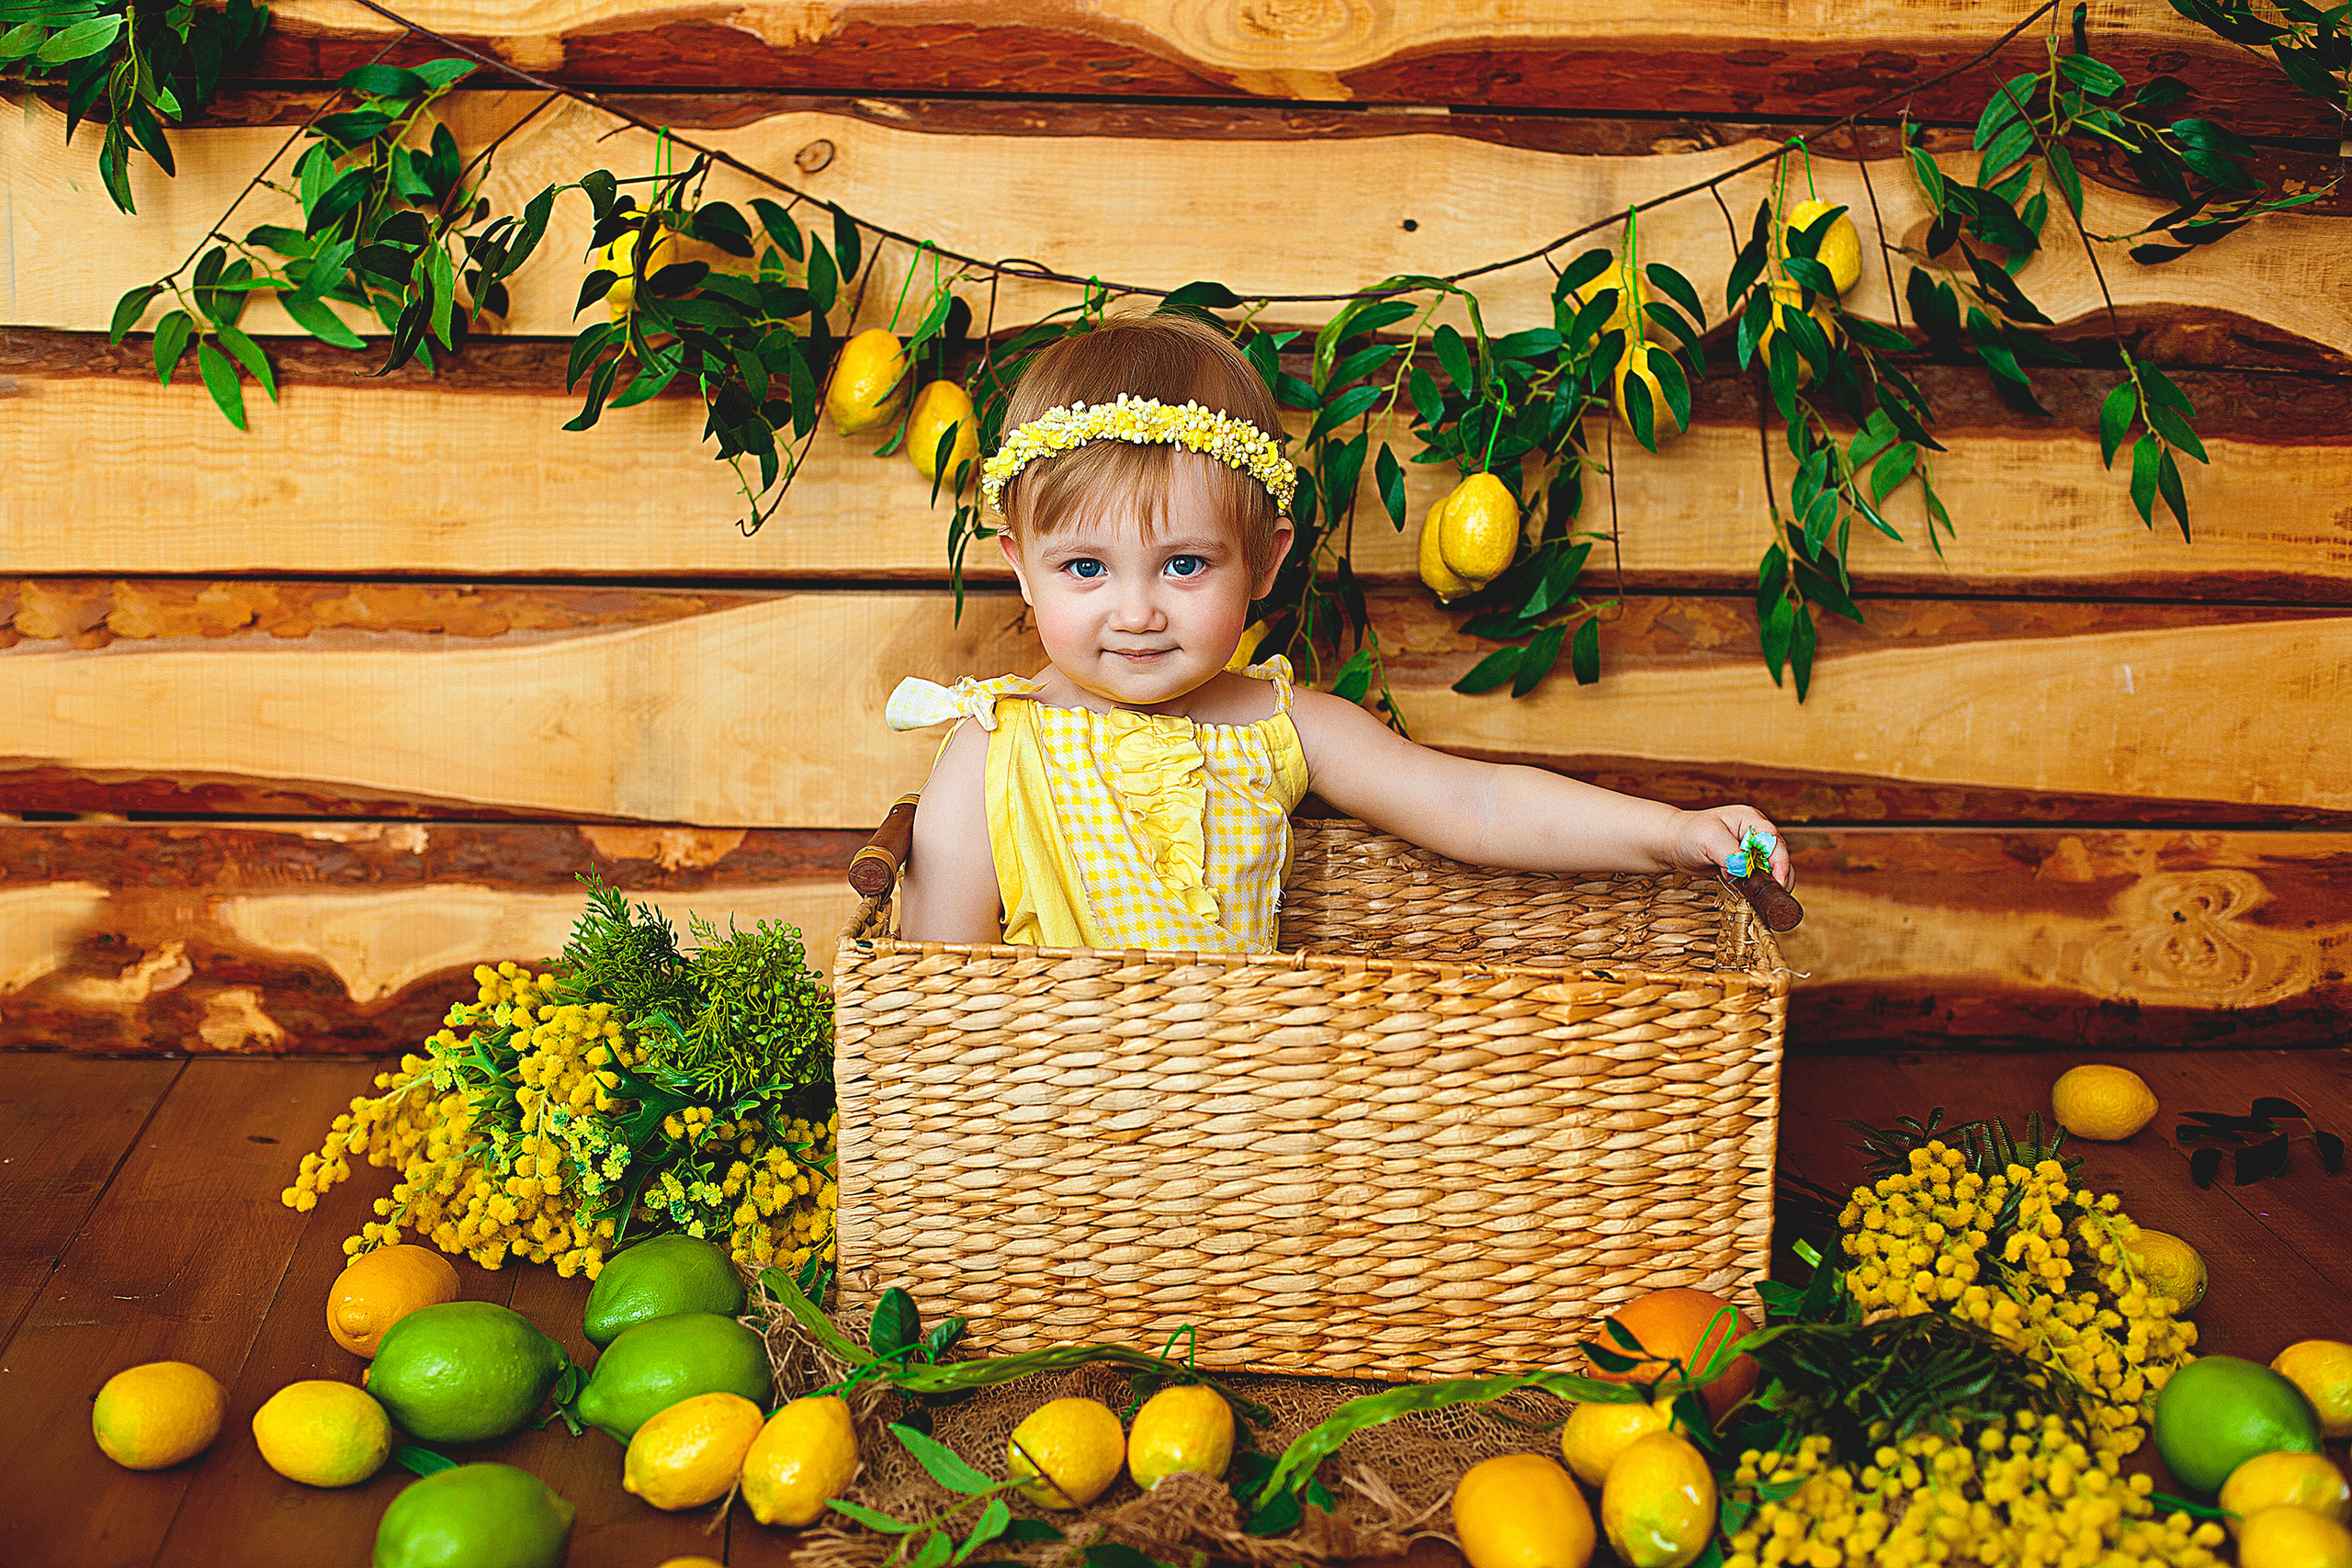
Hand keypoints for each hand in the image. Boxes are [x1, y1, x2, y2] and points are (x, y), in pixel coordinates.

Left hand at [1665, 805, 1791, 887]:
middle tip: (1774, 894)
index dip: (1780, 860)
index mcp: (1750, 820)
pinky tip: (1749, 894)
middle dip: (1778, 875)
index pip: (1773, 839)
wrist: (1673, 845)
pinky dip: (1756, 888)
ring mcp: (1750, 851)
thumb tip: (1745, 870)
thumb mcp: (1709, 839)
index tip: (1779, 879)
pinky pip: (1758, 878)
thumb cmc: (1689, 834)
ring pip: (1771, 869)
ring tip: (1761, 897)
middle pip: (1778, 856)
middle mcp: (1754, 834)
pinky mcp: (1744, 866)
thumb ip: (1730, 853)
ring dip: (1768, 883)